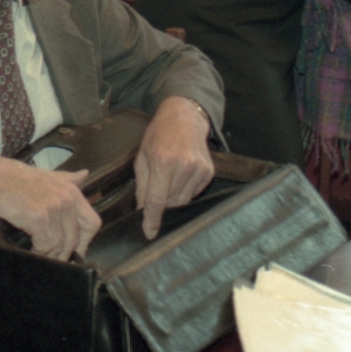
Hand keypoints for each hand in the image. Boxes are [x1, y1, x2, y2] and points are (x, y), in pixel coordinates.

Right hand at [0, 152, 98, 260]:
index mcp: (72, 190)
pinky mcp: (40, 219)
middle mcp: (67, 199)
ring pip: (60, 245)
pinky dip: (40, 253)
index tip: (75, 250)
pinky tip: (32, 252)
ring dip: (51, 255)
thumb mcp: (47, 175)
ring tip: (41, 256)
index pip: (92, 223)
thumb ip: (68, 178)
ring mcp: (54, 209)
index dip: (85, 241)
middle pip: (75, 238)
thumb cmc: (14, 178)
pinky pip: (46, 246)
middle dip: (66, 253)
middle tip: (55, 259)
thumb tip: (85, 175)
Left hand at [134, 97, 215, 239]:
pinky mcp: (208, 172)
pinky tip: (180, 176)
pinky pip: (193, 194)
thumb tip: (142, 211)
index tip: (149, 233)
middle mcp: (184, 167)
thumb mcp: (142, 157)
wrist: (184, 118)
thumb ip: (142, 186)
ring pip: (183, 201)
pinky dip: (184, 191)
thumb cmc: (158, 135)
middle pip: (170, 203)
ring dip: (172, 198)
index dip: (152, 220)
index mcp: (163, 162)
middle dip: (160, 206)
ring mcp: (199, 170)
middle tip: (155, 196)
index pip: (157, 201)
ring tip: (168, 181)